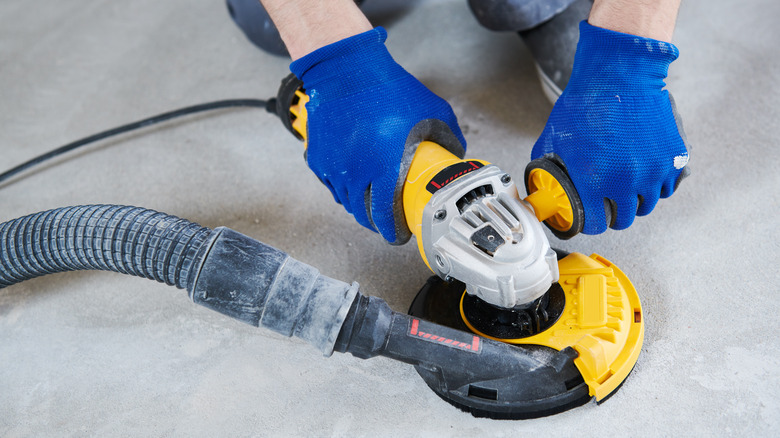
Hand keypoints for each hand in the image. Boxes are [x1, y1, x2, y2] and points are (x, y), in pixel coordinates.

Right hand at [290, 27, 465, 243]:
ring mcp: (333, 166)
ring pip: (345, 199)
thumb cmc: (388, 89)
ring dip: (359, 204)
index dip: (393, 231)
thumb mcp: (433, 113)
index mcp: (384, 168)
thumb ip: (449, 139)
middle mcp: (356, 173)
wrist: (347, 69)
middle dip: (376, 221)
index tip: (399, 234)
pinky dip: (342, 186)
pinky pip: (330, 182)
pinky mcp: (317, 157)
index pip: (385, 215)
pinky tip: (352, 180)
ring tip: (370, 201)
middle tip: (386, 221)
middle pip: (363, 213)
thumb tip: (455, 156)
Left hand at [532, 21, 689, 233]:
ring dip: (636, 200)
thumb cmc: (585, 103)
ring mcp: (654, 171)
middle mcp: (626, 182)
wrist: (621, 75)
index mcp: (594, 181)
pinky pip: (669, 186)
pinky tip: (646, 173)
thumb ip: (546, 166)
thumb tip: (538, 185)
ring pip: (648, 204)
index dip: (590, 222)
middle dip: (614, 214)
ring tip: (626, 187)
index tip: (589, 218)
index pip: (595, 224)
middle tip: (608, 204)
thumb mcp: (554, 138)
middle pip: (624, 219)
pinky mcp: (674, 157)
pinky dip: (658, 184)